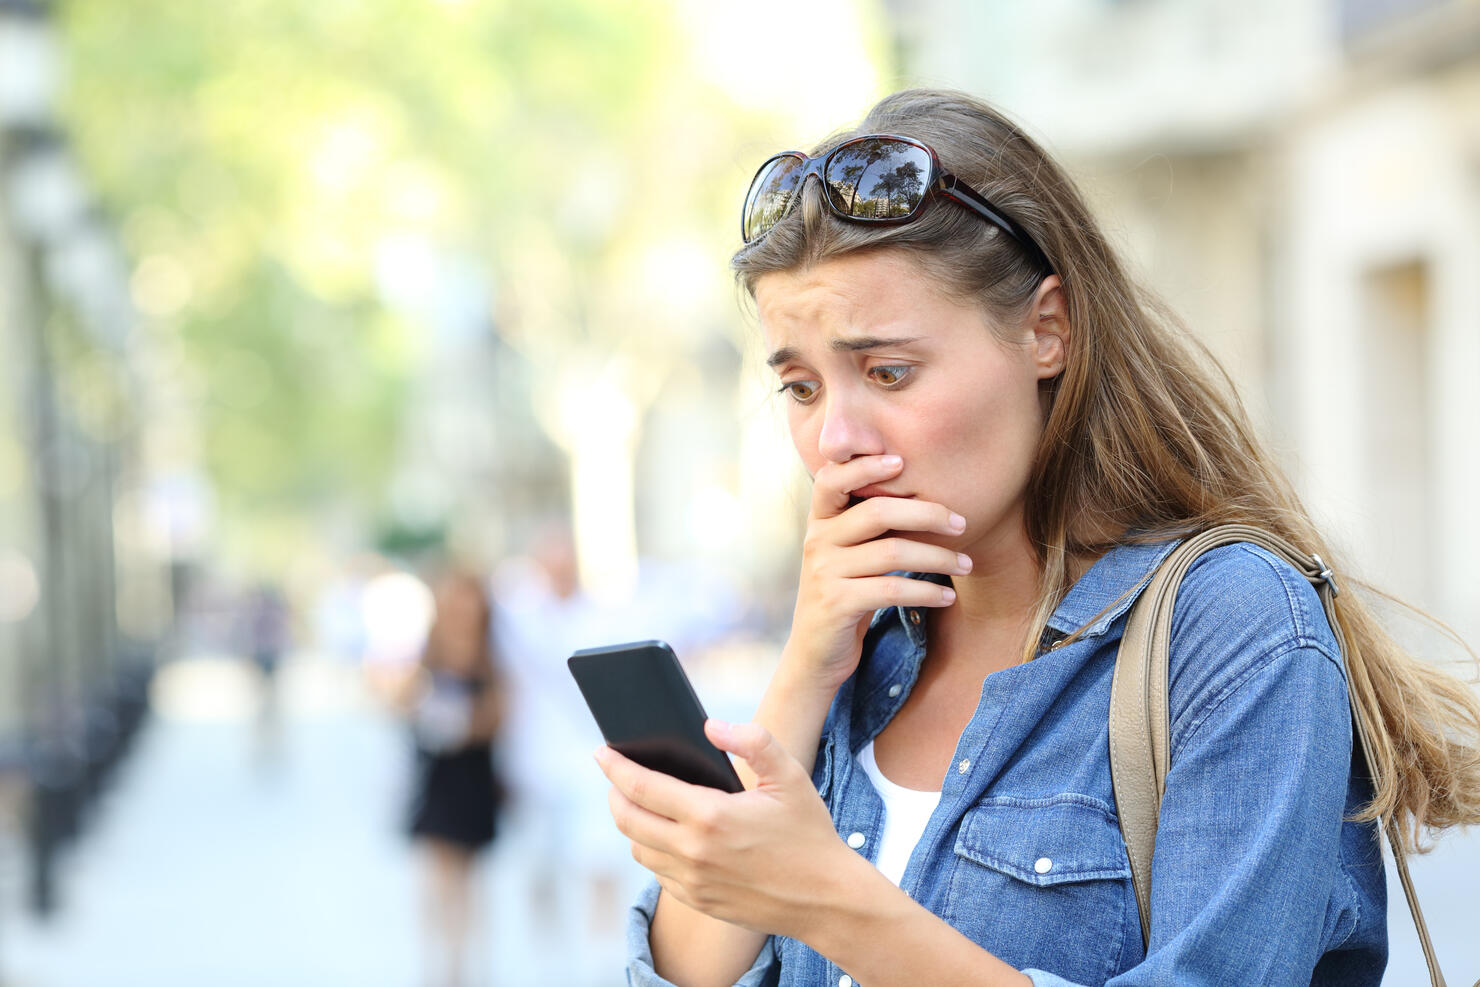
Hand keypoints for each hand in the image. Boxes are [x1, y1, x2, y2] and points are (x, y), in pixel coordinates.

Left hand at [597, 719, 855, 939]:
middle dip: (613, 793)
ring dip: (631, 824)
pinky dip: (653, 850)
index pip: (641, 787)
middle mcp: (693, 852)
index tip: (601, 752)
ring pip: (639, 848)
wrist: (826, 900)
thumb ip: (752, 740)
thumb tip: (711, 725)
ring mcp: (693, 881)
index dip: (615, 766)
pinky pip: (658, 873)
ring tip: (639, 803)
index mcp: (710, 816)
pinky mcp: (698, 901)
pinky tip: (665, 835)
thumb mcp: (789, 776)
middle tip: (614, 775)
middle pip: (627, 819)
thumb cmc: (809, 833)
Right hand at [788, 454, 968, 689]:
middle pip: (877, 512)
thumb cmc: (844, 594)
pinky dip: (927, 592)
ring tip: (967, 565)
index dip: (864, 465)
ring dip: (938, 557)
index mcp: (820, 522)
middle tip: (962, 523)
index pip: (832, 478)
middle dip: (927, 513)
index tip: (902, 461)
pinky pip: (892, 590)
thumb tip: (926, 496)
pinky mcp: (837, 604)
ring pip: (892, 552)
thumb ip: (868, 525)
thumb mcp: (847, 554)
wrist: (815, 653)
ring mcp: (824, 573)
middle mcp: (817, 541)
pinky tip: (948, 596)